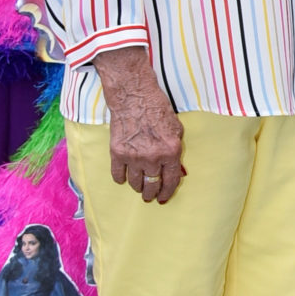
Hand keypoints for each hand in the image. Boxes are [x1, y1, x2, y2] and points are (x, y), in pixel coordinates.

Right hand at [95, 47, 185, 203]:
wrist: (134, 97)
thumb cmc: (157, 109)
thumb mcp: (177, 129)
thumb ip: (175, 150)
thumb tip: (175, 168)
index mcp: (171, 151)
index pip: (171, 180)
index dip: (167, 192)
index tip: (163, 199)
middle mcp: (153, 158)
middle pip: (152, 185)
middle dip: (152, 194)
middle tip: (150, 196)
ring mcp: (133, 157)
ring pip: (135, 183)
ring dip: (138, 187)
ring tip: (139, 188)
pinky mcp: (117, 153)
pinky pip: (117, 175)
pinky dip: (120, 179)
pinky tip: (123, 178)